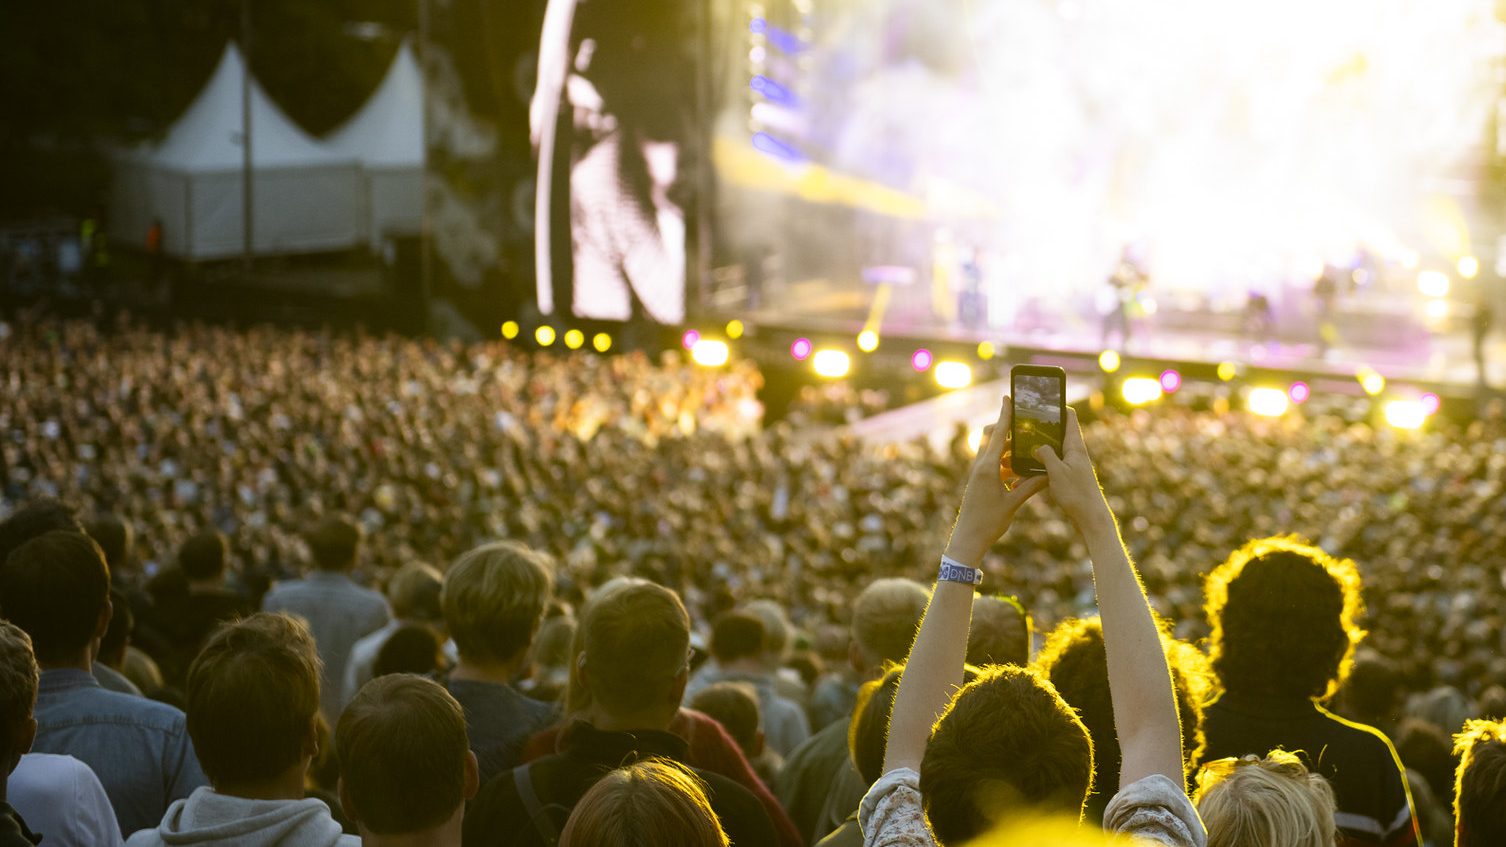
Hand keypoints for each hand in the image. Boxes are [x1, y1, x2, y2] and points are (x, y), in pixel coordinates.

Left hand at [946, 398, 1048, 563]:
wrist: (968, 539)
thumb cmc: (988, 523)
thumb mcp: (1012, 504)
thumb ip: (1030, 487)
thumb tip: (1047, 474)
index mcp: (988, 468)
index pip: (998, 435)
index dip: (1004, 415)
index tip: (1008, 397)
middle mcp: (980, 467)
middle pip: (992, 438)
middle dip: (1007, 430)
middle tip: (1025, 426)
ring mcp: (978, 473)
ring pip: (993, 451)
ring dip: (1008, 449)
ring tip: (1027, 449)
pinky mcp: (979, 481)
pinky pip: (993, 464)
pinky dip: (1005, 463)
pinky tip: (1019, 469)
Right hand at [1034, 407, 1109, 530]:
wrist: (1090, 518)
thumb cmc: (1077, 495)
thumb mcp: (1057, 472)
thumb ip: (1046, 455)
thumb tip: (1037, 446)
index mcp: (1075, 447)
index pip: (1069, 417)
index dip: (1058, 406)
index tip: (1043, 401)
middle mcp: (1075, 453)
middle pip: (1057, 432)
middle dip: (1040, 428)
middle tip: (1022, 425)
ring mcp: (1072, 465)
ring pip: (1051, 451)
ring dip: (1036, 450)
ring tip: (1017, 450)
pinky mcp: (1068, 477)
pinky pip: (1050, 466)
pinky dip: (1037, 467)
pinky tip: (1023, 475)